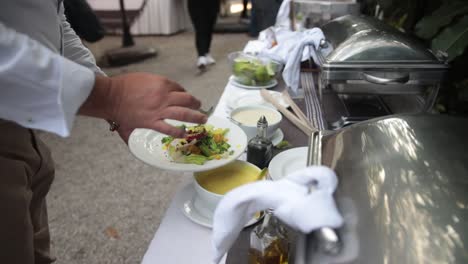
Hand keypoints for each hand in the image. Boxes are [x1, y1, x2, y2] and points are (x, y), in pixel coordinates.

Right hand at [80, 73, 206, 142]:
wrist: (111, 96)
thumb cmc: (124, 86)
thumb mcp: (145, 78)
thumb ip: (158, 85)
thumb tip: (167, 91)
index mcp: (162, 84)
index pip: (180, 89)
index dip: (185, 93)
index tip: (187, 98)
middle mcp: (164, 96)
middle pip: (187, 100)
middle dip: (196, 104)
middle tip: (200, 107)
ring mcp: (159, 110)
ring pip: (184, 114)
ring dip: (196, 117)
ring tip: (202, 120)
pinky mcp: (152, 122)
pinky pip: (170, 128)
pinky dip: (179, 132)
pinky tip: (185, 134)